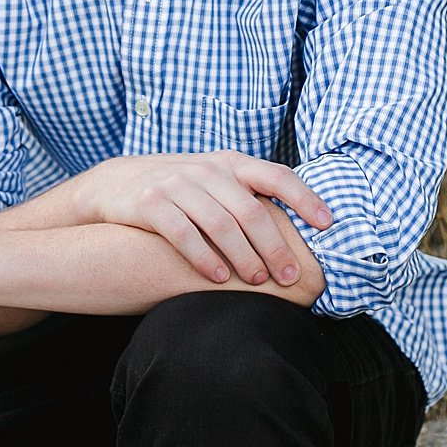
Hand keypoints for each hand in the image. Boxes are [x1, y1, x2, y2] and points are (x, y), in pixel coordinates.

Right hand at [73, 152, 332, 288]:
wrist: (118, 183)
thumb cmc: (182, 189)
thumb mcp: (216, 180)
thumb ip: (251, 194)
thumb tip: (304, 225)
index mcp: (231, 164)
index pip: (278, 176)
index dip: (306, 199)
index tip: (328, 225)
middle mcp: (207, 170)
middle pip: (252, 210)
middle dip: (275, 246)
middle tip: (290, 276)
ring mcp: (177, 184)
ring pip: (221, 224)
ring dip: (244, 256)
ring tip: (258, 282)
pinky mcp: (150, 203)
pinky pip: (183, 234)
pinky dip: (204, 258)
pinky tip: (218, 278)